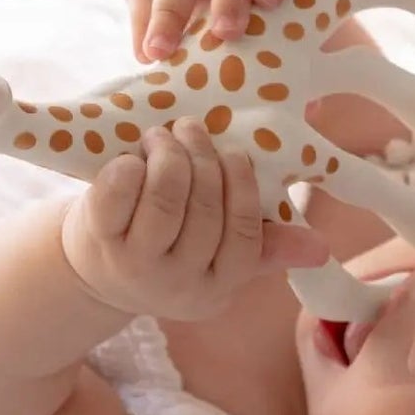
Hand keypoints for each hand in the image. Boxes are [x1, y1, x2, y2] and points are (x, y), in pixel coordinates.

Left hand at [61, 120, 328, 320]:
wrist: (93, 272)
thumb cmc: (166, 250)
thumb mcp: (215, 257)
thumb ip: (266, 246)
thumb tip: (321, 247)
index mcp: (215, 287)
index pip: (243, 235)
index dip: (242, 187)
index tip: (235, 152)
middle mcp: (175, 284)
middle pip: (204, 211)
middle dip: (202, 158)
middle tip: (191, 127)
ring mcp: (133, 267)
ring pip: (164, 200)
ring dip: (168, 155)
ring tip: (163, 135)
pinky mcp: (96, 242)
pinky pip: (116, 196)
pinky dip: (128, 167)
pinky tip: (131, 156)